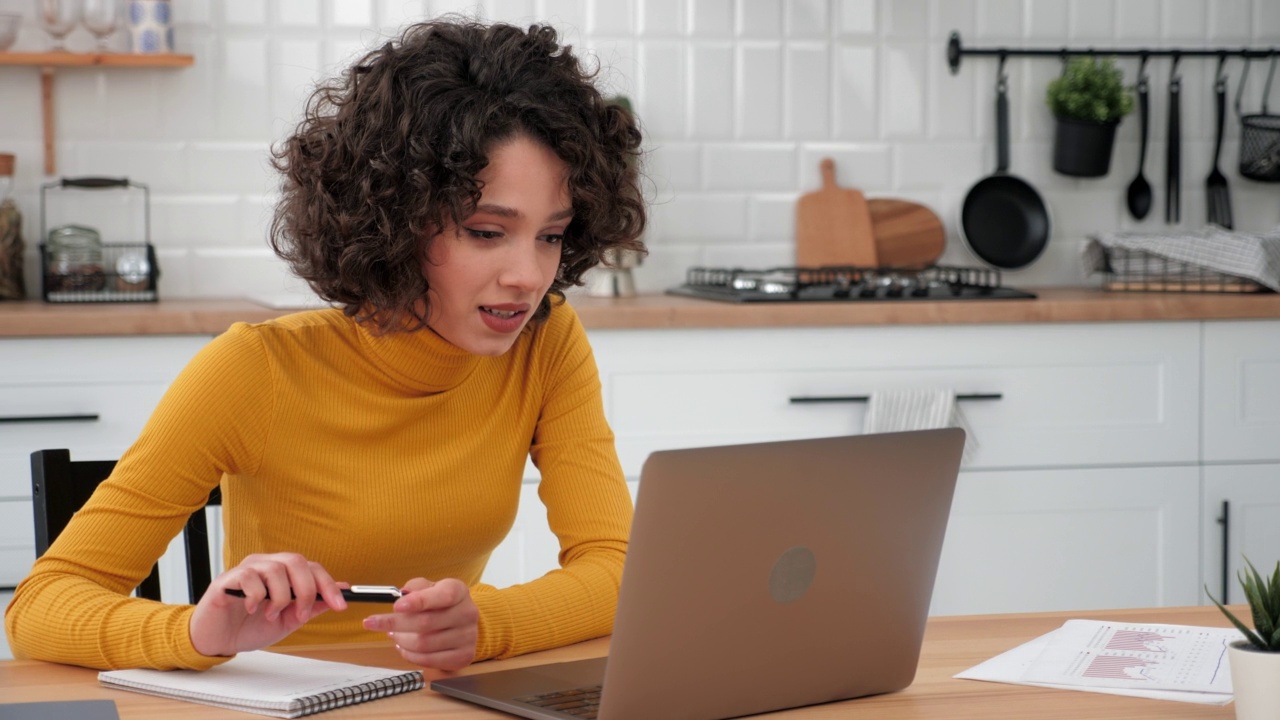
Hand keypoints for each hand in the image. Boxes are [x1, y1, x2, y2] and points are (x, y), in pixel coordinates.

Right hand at [189, 553, 347, 656]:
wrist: (216, 642)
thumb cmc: (249, 627)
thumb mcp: (288, 621)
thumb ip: (311, 606)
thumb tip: (340, 591)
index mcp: (282, 572)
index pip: (311, 567)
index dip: (328, 584)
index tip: (340, 605)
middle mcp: (265, 565)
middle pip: (296, 561)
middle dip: (306, 590)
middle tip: (300, 614)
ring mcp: (246, 569)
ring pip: (275, 569)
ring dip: (279, 597)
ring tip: (271, 615)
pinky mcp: (227, 579)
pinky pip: (249, 577)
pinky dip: (257, 596)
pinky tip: (252, 608)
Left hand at [362, 578, 477, 670]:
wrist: (463, 622)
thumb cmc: (441, 603)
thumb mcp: (430, 587)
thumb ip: (415, 587)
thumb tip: (401, 595)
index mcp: (459, 591)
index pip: (442, 596)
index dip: (418, 602)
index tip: (396, 606)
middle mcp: (467, 613)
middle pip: (426, 623)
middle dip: (395, 623)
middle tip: (374, 623)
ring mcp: (468, 637)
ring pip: (424, 644)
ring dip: (400, 640)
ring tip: (392, 634)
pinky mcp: (463, 656)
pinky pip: (428, 660)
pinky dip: (409, 654)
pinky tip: (403, 646)